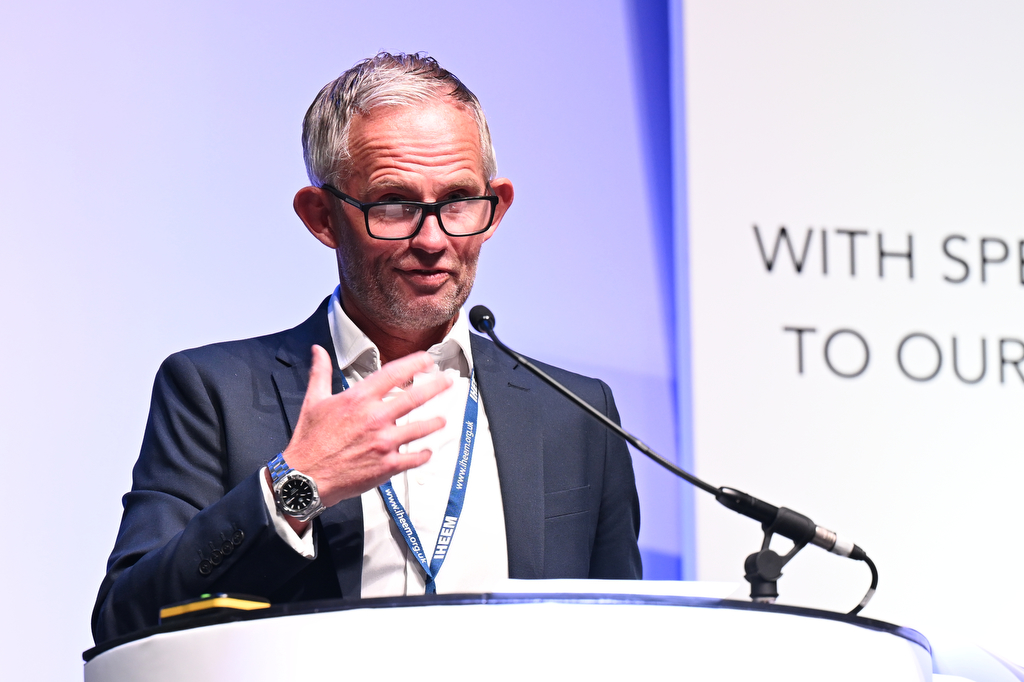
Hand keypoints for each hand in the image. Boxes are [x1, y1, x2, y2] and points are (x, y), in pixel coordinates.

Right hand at [282, 345, 452, 508]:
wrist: (306, 478)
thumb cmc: (310, 441)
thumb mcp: (313, 401)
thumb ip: (321, 373)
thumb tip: (319, 351)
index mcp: (359, 399)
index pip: (394, 373)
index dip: (415, 363)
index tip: (427, 360)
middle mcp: (375, 418)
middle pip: (415, 397)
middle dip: (436, 387)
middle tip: (448, 382)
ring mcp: (384, 442)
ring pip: (420, 428)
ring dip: (434, 423)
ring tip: (442, 420)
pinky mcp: (388, 465)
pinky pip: (414, 458)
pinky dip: (423, 455)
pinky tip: (427, 452)